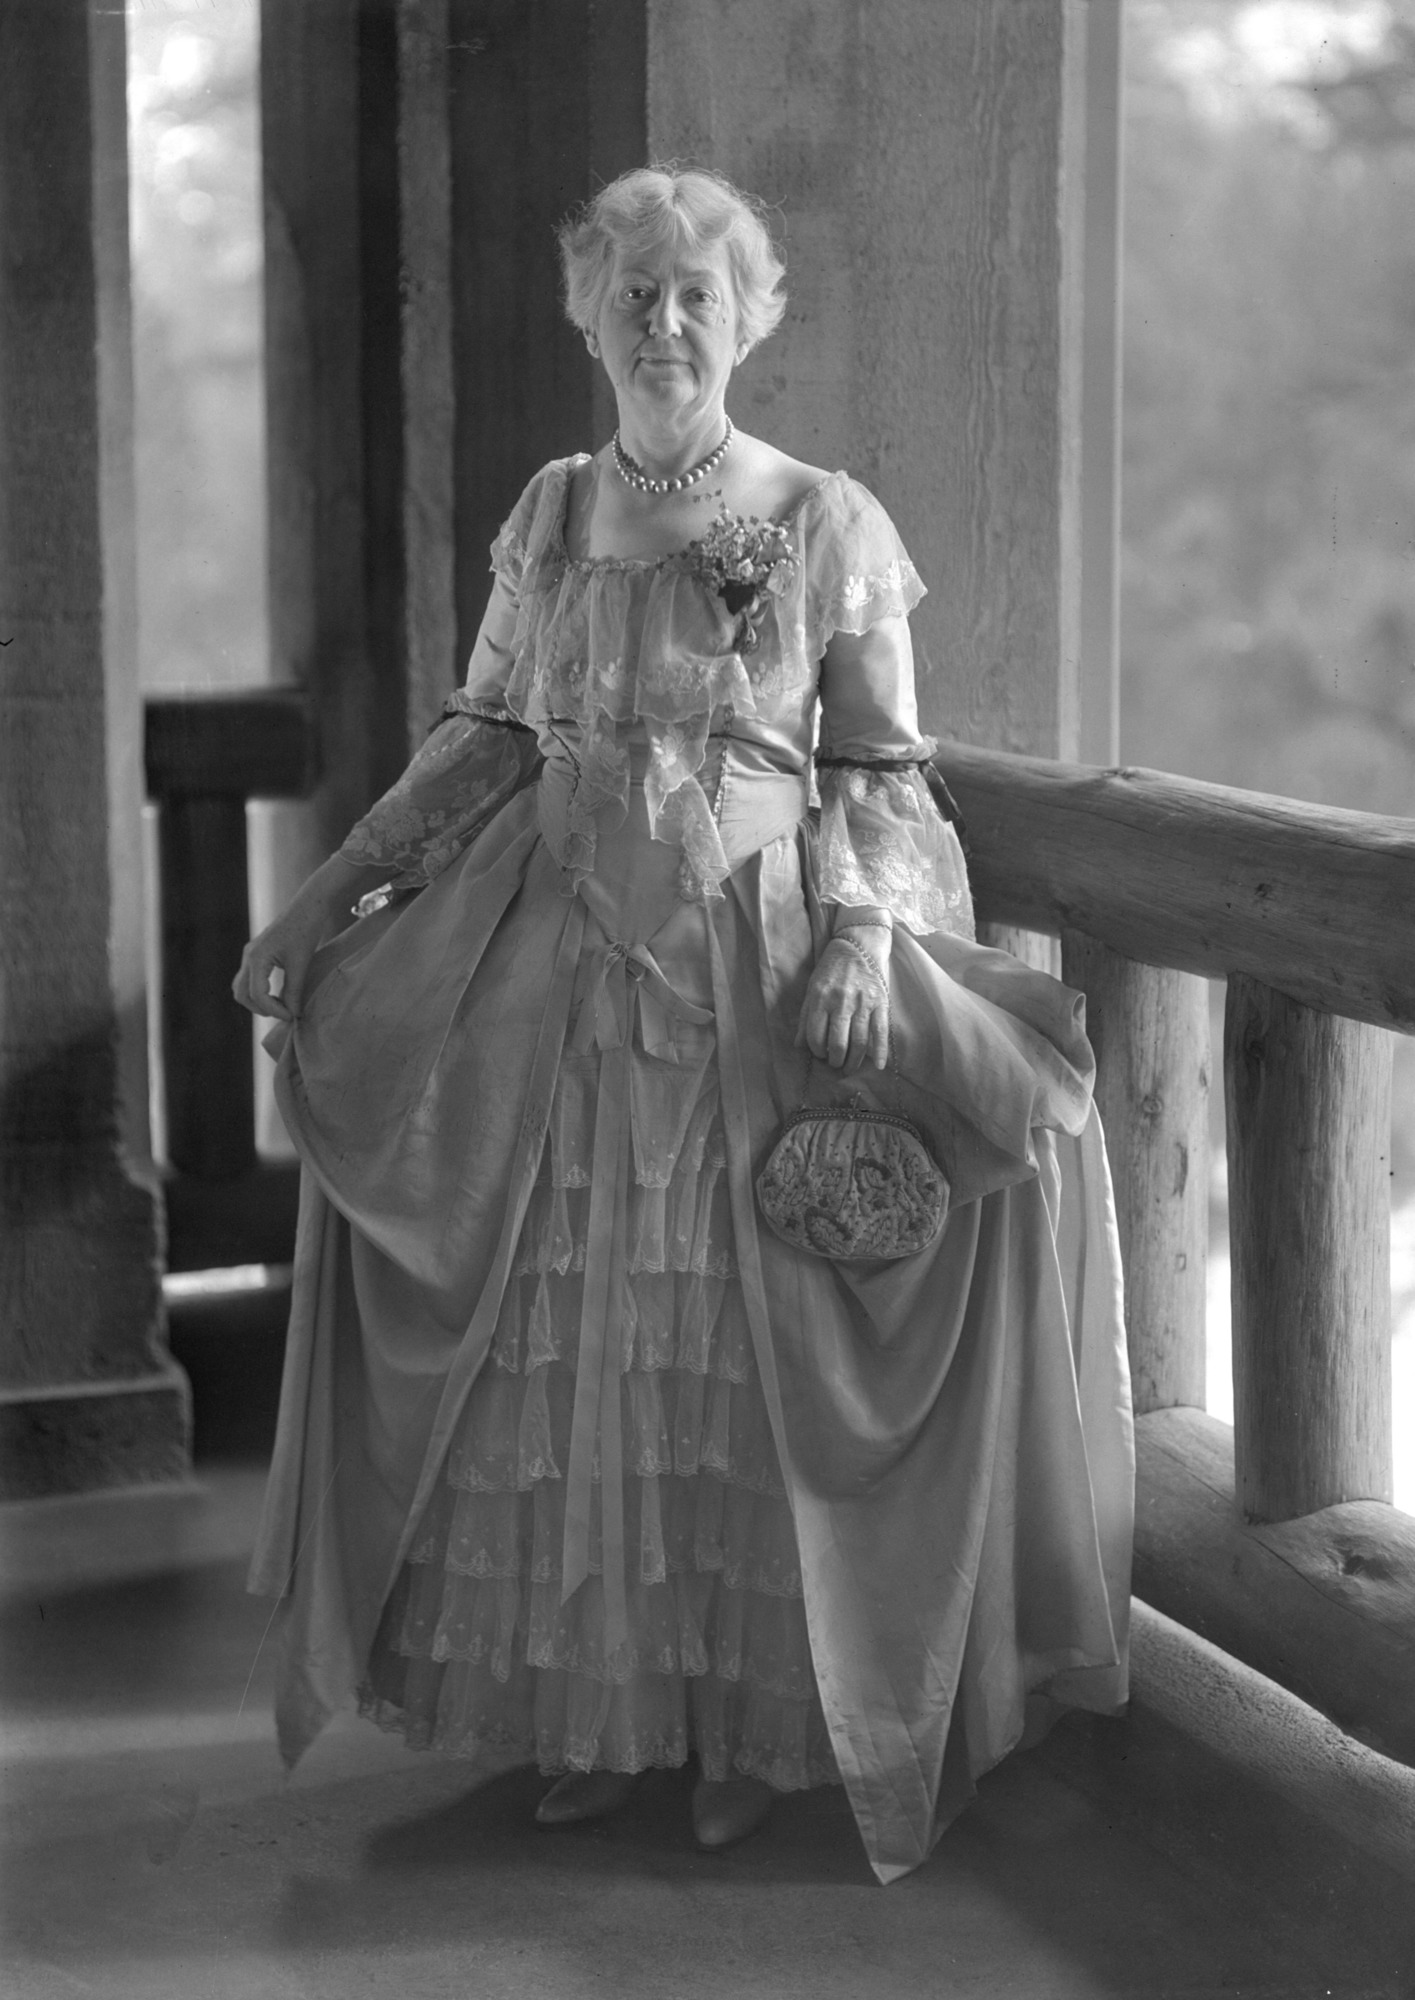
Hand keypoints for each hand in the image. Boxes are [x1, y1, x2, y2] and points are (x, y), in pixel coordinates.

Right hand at [231, 853, 374, 1021]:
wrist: (308, 906)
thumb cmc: (305, 931)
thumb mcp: (301, 964)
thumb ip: (294, 991)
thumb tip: (293, 1015)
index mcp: (256, 958)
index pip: (257, 995)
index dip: (273, 1010)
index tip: (292, 1017)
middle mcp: (248, 956)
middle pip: (242, 994)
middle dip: (260, 1008)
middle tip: (284, 1014)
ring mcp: (251, 954)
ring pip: (243, 987)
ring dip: (258, 1001)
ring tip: (282, 1006)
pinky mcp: (258, 953)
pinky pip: (251, 978)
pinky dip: (260, 991)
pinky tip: (280, 994)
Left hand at [796, 930, 890, 1074]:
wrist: (858, 946)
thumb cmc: (831, 969)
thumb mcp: (812, 989)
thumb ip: (804, 1017)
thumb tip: (798, 1045)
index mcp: (820, 998)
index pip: (815, 1035)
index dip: (817, 1051)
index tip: (820, 1054)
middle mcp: (841, 1002)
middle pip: (838, 1043)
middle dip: (835, 1060)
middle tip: (835, 1065)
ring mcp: (863, 1003)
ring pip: (859, 1042)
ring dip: (853, 1061)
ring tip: (849, 1068)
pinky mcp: (881, 1002)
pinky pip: (880, 1032)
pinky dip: (879, 1051)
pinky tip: (878, 1065)